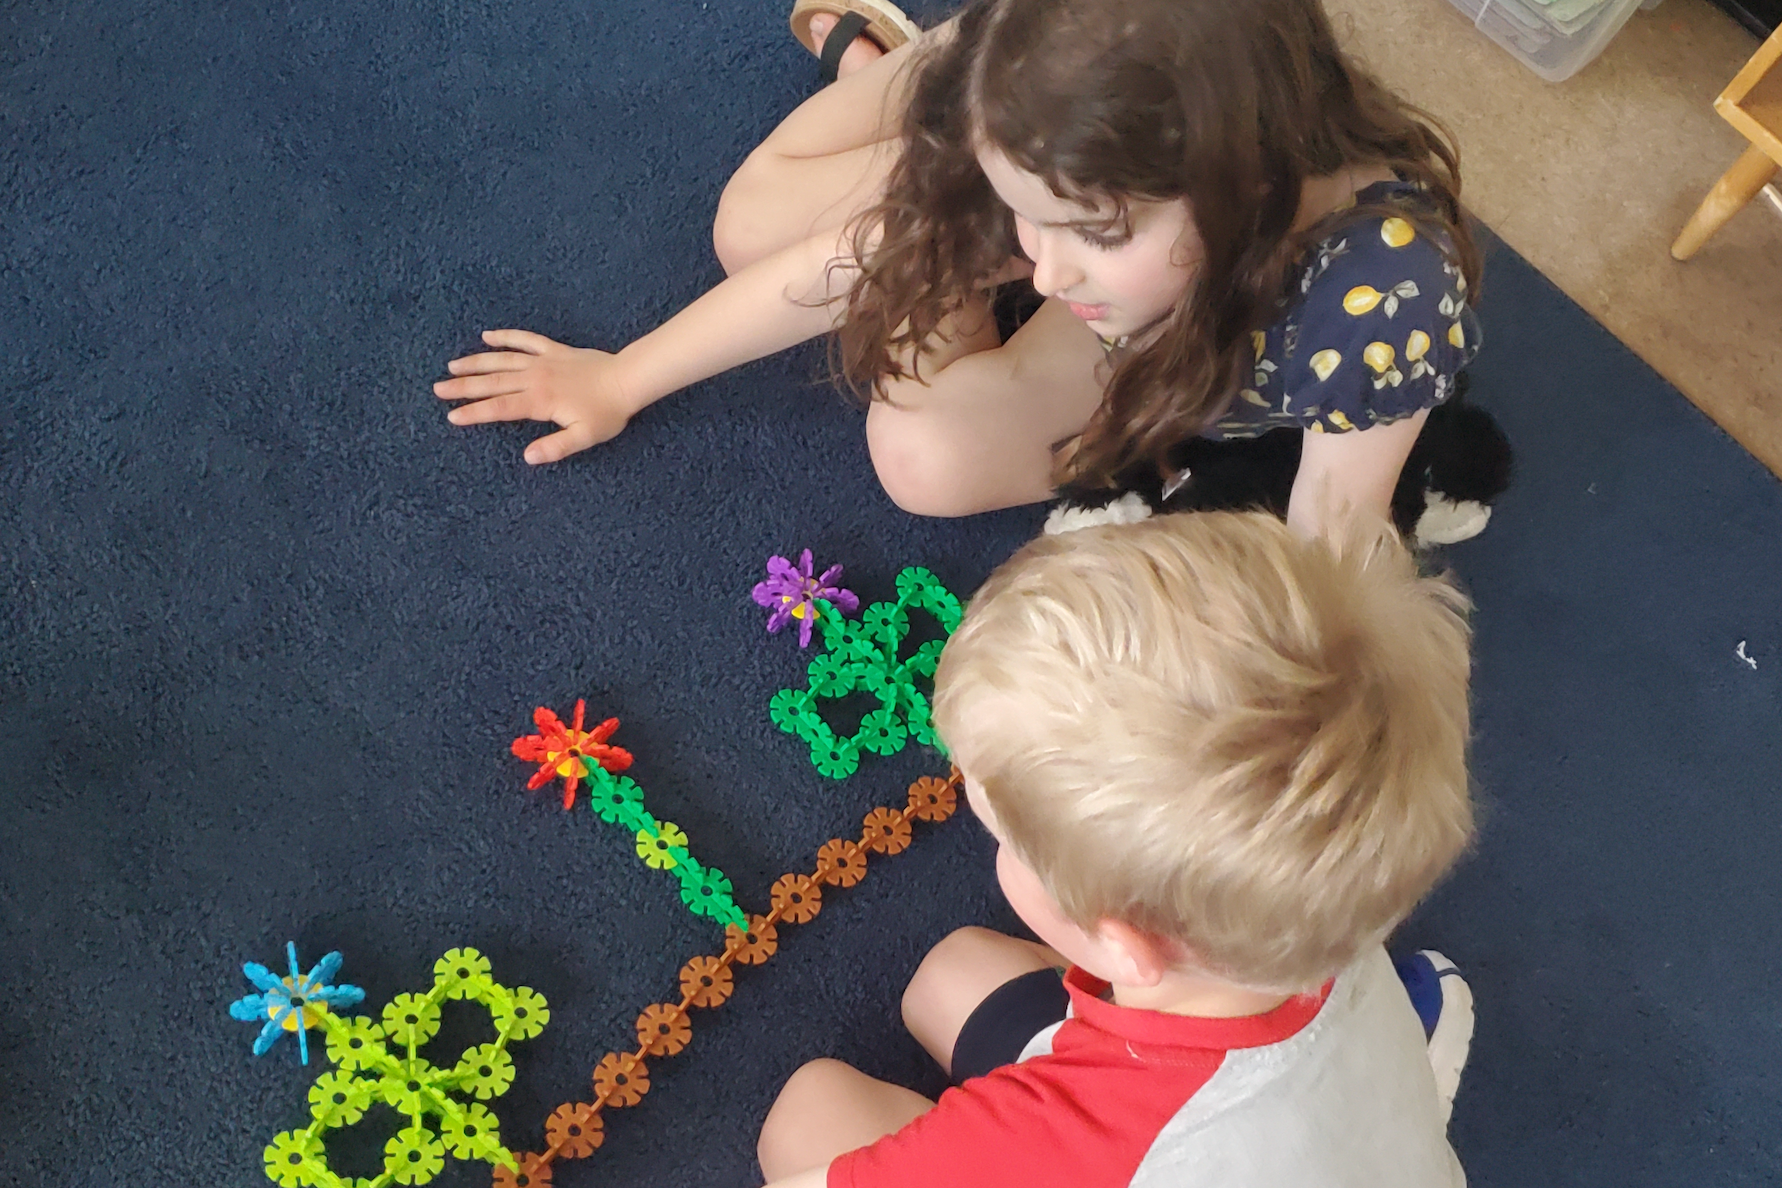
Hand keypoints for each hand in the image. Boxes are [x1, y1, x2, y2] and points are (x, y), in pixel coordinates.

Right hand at [435, 329, 641, 464]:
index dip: (474, 412)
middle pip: (492, 382)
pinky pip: (525, 340)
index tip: (452, 416)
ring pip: (501, 359)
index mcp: (539, 400)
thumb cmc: (606, 412)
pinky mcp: (553, 350)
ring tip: (452, 366)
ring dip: (476, 362)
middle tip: (437, 389)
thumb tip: (528, 457)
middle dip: (463, 387)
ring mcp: (542, 361)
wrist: (626, 379)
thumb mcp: (584, 437)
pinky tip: (488, 336)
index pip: (499, 408)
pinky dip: (506, 337)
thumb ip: (555, 447)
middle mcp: (535, 378)